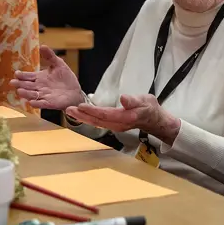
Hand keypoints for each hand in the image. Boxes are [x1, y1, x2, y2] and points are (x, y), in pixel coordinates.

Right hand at [12, 46, 84, 109]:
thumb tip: (42, 45)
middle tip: (12, 82)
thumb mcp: (58, 64)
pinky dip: (37, 103)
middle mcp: (39, 87)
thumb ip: (50, 56)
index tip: (16, 73)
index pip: (28, 76)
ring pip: (32, 95)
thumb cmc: (65, 78)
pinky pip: (42, 103)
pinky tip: (32, 102)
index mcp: (39, 78)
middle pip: (27, 86)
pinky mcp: (49, 103)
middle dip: (20, 84)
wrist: (74, 91)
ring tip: (20, 91)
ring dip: (26, 93)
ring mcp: (44, 95)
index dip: (22, 75)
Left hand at [65, 94, 181, 144]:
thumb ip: (134, 100)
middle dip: (82, 115)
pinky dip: (88, 118)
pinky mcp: (113, 125)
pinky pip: (98, 122)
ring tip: (70, 111)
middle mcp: (117, 124)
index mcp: (125, 117)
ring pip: (96, 123)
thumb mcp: (146, 101)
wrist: (154, 120)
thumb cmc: (150, 108)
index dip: (93, 110)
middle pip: (97, 120)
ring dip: (82, 117)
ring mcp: (114, 126)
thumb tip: (123, 98)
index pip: (105, 114)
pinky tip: (81, 114)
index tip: (81, 106)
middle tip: (68, 109)